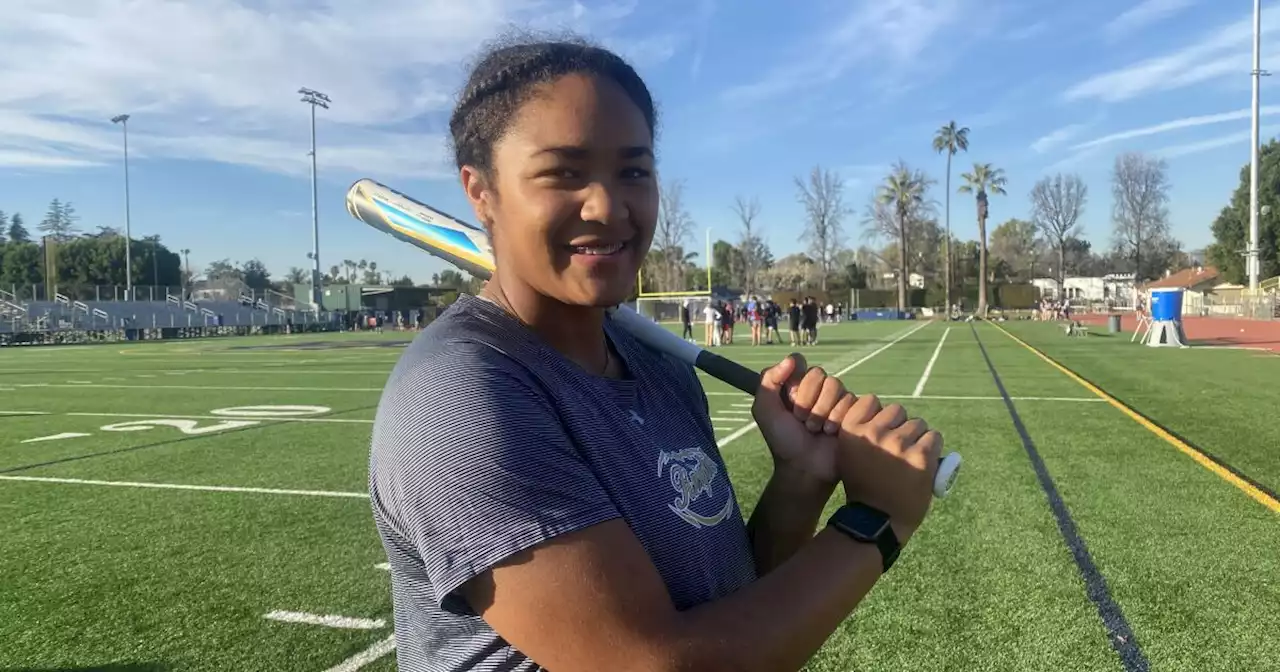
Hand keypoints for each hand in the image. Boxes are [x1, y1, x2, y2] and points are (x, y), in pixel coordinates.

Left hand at [753, 353, 857, 490]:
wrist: (806, 469)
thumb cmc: (783, 441)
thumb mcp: (765, 411)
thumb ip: (769, 380)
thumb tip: (791, 359)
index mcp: (796, 385)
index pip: (800, 363)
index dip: (797, 384)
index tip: (790, 405)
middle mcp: (817, 390)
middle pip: (819, 374)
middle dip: (809, 402)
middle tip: (804, 423)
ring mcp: (837, 400)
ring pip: (837, 386)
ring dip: (824, 413)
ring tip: (818, 430)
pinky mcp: (854, 411)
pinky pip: (853, 400)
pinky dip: (839, 418)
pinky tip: (834, 433)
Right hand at [835, 394, 941, 543]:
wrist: (878, 521)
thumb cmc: (863, 489)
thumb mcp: (848, 456)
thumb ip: (861, 433)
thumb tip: (883, 416)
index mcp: (851, 430)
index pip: (870, 401)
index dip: (878, 415)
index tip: (880, 431)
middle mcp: (874, 433)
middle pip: (897, 411)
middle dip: (901, 426)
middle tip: (899, 449)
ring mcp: (898, 443)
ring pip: (918, 424)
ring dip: (918, 438)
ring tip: (912, 458)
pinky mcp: (921, 456)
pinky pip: (934, 437)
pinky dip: (932, 448)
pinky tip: (925, 461)